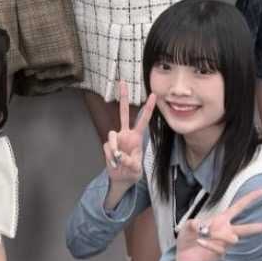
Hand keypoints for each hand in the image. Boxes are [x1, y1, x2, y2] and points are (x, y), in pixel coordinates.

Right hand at [103, 81, 156, 196]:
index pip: (144, 120)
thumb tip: (120, 156)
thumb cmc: (132, 171)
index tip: (153, 95)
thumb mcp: (136, 169)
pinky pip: (107, 148)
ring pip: (111, 135)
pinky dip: (111, 157)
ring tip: (119, 161)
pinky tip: (114, 163)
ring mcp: (116, 139)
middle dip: (124, 97)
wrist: (121, 179)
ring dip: (114, 149)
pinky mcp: (108, 145)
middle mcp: (126, 134)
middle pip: (124, 112)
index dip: (148, 108)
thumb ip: (130, 162)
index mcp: (137, 137)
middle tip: (122, 81)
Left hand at [175, 188, 261, 260]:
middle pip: (250, 228)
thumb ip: (196, 222)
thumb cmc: (187, 238)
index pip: (238, 207)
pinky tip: (200, 242)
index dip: (250, 198)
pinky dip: (208, 243)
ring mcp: (225, 244)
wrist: (182, 256)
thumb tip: (205, 226)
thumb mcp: (188, 225)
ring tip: (205, 235)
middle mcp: (226, 231)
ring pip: (232, 238)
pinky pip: (220, 248)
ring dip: (218, 235)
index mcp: (222, 219)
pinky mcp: (220, 255)